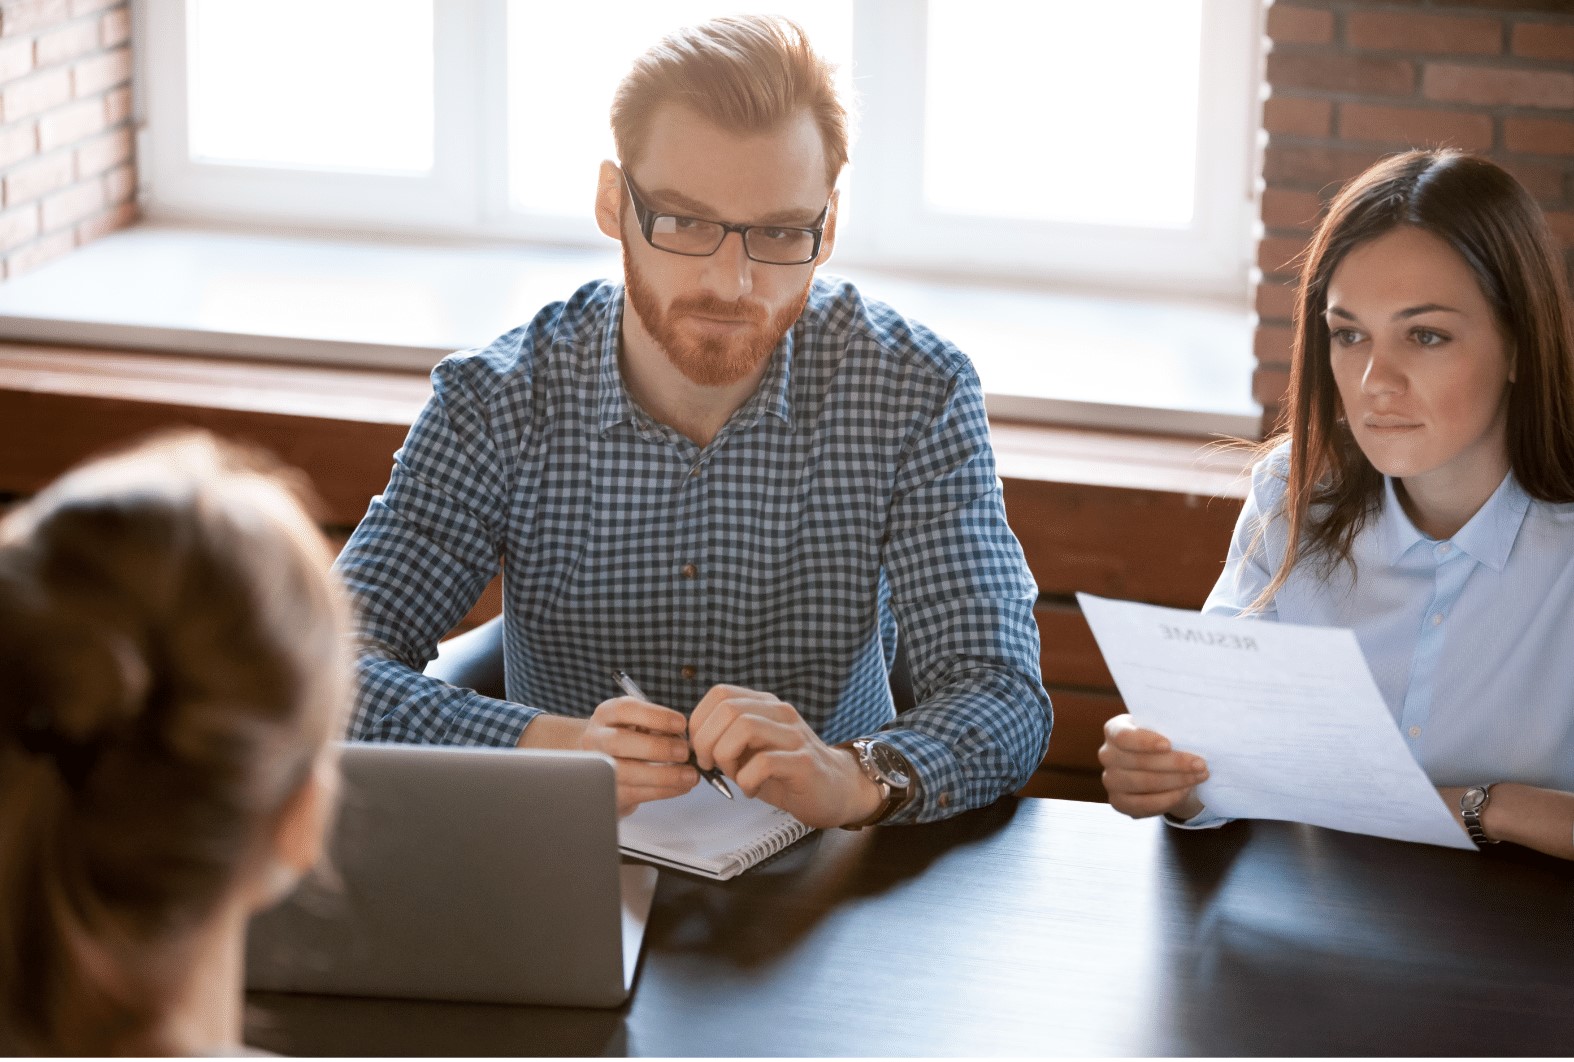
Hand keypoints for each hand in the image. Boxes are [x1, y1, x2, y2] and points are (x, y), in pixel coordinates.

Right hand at [520, 698, 697, 815]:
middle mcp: (595, 739)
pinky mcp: (607, 792)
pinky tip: (681, 786)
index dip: (654, 716)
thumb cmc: (629, 738)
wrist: (601, 763)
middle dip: (656, 748)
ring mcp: (597, 768)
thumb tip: (686, 740)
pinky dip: (663, 791)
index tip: (681, 724)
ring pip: (626, 773)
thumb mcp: (638, 723)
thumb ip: (657, 726)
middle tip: (684, 752)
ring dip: (663, 775)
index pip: (624, 709)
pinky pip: (635, 793)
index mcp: (606, 715)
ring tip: (690, 775)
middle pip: (618, 742)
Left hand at [688, 684, 882, 828]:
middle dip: (706, 741)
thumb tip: (691, 745)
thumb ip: (726, 740)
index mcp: (764, 706)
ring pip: (745, 728)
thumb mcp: (752, 751)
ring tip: (732, 775)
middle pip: (728, 709)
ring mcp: (794, 736)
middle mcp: (780, 713)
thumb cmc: (787, 773)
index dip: (699, 720)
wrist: (836, 790)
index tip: (698, 749)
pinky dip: (747, 780)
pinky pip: (764, 763)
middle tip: (709, 766)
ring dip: (725, 757)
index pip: (720, 693)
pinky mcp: (804, 762)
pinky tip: (752, 790)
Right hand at [1098, 714, 1207, 819]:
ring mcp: (1110, 780)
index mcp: (1114, 730)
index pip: (1123, 736)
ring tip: (1199, 777)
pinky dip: (1167, 799)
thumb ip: (1168, 729)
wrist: (1157, 766)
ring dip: (1176, 781)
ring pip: (1144, 783)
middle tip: (1200, 764)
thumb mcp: (1161, 729)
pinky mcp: (1118, 802)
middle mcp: (1107, 755)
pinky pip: (1144, 804)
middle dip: (1174, 764)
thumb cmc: (1160, 742)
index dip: (1145, 742)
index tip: (1169, 744)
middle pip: (1139, 762)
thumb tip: (1190, 733)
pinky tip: (1183, 792)